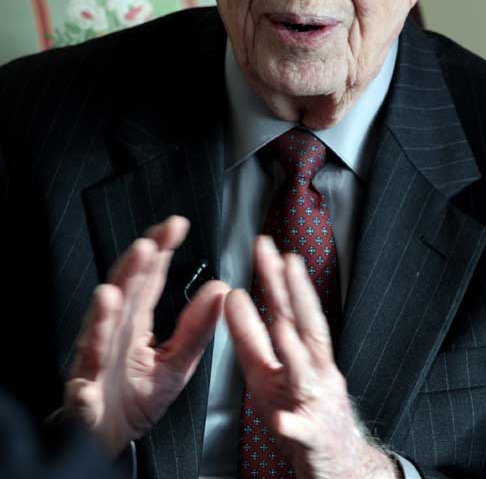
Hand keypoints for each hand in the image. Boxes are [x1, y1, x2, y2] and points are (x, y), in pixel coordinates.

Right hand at [65, 215, 229, 455]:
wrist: (107, 439)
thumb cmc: (137, 398)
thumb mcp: (178, 363)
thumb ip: (197, 328)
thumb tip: (220, 289)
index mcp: (135, 323)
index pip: (148, 280)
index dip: (160, 252)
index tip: (175, 226)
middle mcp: (113, 334)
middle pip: (123, 295)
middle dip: (133, 269)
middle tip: (148, 245)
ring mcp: (97, 361)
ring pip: (98, 332)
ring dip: (104, 313)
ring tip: (113, 292)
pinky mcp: (85, 394)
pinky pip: (85, 384)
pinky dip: (87, 374)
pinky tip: (92, 357)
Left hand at [225, 236, 396, 478]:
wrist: (339, 462)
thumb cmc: (304, 411)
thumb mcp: (271, 370)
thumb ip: (251, 335)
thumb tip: (232, 297)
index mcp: (304, 354)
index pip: (290, 309)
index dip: (278, 278)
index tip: (266, 248)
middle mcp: (315, 371)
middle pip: (306, 326)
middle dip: (295, 292)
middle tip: (283, 260)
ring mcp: (316, 402)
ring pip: (305, 374)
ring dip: (294, 351)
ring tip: (282, 329)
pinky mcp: (311, 438)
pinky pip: (300, 430)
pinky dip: (291, 422)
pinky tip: (281, 417)